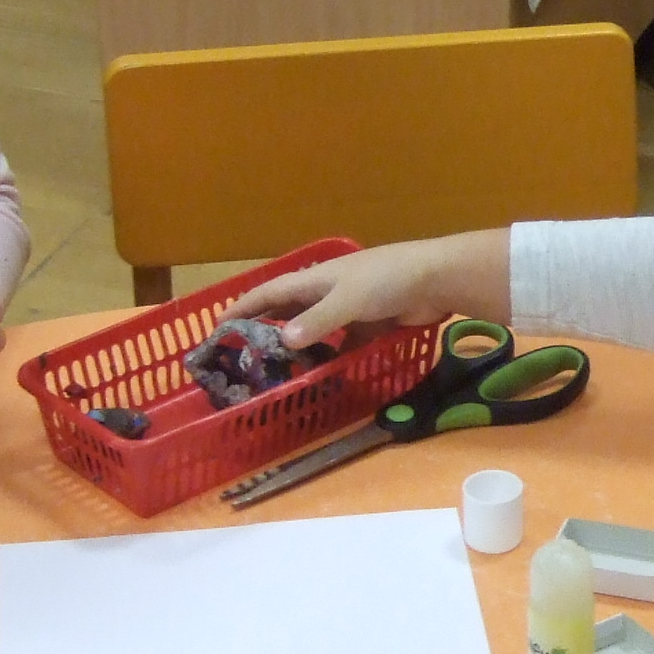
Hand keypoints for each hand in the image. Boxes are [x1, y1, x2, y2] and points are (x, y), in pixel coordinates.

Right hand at [226, 230, 510, 350]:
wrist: (436, 279)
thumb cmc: (387, 281)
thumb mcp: (346, 301)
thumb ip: (316, 323)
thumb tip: (283, 342)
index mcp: (316, 278)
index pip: (270, 291)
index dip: (244, 306)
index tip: (217, 325)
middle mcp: (328, 290)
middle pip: (290, 310)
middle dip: (267, 328)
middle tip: (244, 354)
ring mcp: (351, 306)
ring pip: (316, 328)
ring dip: (299, 346)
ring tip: (278, 370)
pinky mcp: (372, 321)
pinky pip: (343, 341)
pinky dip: (331, 356)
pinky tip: (322, 375)